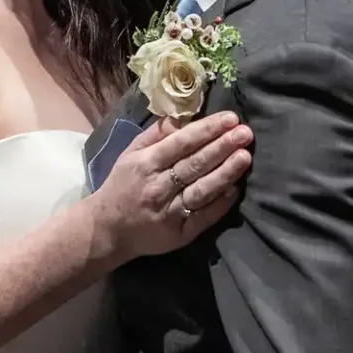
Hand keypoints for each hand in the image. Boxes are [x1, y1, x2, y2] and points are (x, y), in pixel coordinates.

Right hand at [90, 111, 252, 262]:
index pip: (181, 143)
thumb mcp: (131, 154)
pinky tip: (234, 189)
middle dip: (222, 147)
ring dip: (225, 173)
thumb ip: (156, 135)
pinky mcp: (178, 234)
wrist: (106, 229)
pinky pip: (203, 217)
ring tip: (245, 157)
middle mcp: (158, 187)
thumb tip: (183, 117)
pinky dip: (220, 204)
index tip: (230, 119)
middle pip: (195, 164)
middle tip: (246, 133)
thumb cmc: (121, 185)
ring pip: (202, 190)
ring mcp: (169, 212)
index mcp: (146, 163)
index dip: (207, 130)